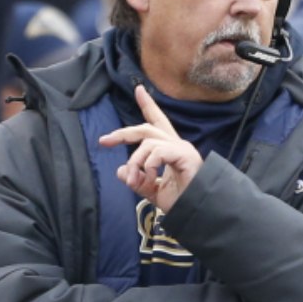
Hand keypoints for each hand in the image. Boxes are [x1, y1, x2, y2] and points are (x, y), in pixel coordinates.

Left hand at [99, 85, 202, 212]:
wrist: (198, 211)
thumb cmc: (182, 202)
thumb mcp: (153, 191)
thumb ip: (138, 181)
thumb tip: (120, 170)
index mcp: (170, 150)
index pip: (157, 123)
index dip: (148, 105)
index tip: (138, 90)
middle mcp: (176, 145)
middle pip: (146, 128)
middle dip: (123, 133)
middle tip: (104, 141)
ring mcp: (181, 148)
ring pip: (147, 142)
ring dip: (134, 161)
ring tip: (133, 180)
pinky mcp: (185, 155)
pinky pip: (158, 151)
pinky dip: (149, 165)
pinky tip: (151, 177)